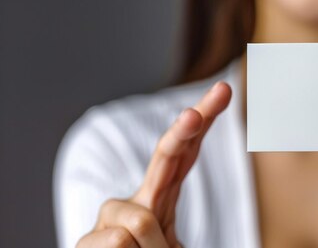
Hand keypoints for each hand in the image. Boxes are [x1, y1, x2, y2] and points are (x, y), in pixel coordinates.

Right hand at [77, 82, 231, 247]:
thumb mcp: (175, 246)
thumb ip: (168, 231)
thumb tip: (139, 223)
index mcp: (165, 191)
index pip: (187, 150)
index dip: (204, 121)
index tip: (224, 90)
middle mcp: (138, 197)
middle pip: (165, 153)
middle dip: (182, 132)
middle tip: (193, 115)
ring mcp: (111, 215)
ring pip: (141, 221)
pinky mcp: (86, 240)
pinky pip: (119, 242)